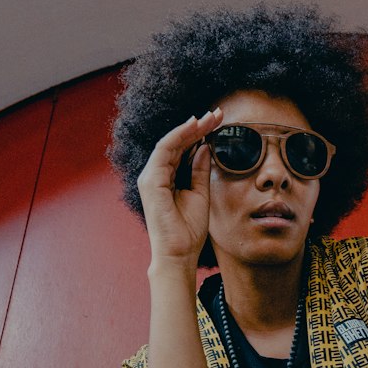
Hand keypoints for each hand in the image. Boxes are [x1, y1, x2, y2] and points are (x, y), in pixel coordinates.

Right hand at [137, 107, 221, 267]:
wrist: (179, 253)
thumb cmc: (188, 230)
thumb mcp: (201, 193)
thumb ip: (200, 170)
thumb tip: (205, 147)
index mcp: (166, 179)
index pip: (182, 149)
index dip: (199, 134)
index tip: (218, 122)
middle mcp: (155, 175)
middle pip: (177, 143)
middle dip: (197, 126)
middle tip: (217, 114)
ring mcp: (150, 177)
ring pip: (170, 143)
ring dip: (191, 128)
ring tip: (210, 118)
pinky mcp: (151, 181)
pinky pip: (165, 151)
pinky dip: (179, 136)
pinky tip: (194, 127)